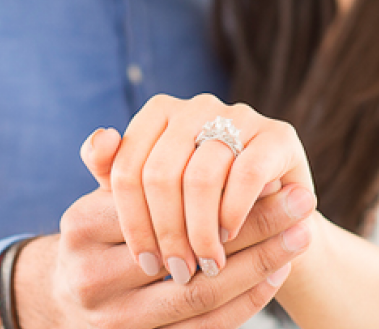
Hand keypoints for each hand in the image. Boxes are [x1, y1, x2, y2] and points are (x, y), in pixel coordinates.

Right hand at [16, 129, 315, 328]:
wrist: (65, 303)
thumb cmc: (97, 237)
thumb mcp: (96, 198)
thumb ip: (110, 165)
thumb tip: (111, 133)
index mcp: (83, 231)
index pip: (164, 205)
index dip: (222, 190)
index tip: (276, 173)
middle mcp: (93, 281)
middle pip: (189, 253)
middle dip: (254, 228)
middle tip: (304, 202)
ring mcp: (117, 323)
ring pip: (202, 296)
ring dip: (260, 266)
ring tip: (301, 237)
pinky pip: (206, 328)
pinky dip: (247, 301)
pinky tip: (277, 274)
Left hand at [87, 95, 313, 286]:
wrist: (268, 212)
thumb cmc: (197, 204)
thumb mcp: (150, 194)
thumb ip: (115, 170)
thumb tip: (100, 139)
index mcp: (158, 112)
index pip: (126, 167)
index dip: (132, 221)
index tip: (144, 262)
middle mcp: (196, 105)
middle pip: (161, 173)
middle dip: (166, 231)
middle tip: (176, 272)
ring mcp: (240, 115)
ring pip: (202, 176)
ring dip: (200, 230)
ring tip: (203, 263)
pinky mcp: (278, 135)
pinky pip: (246, 175)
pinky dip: (233, 213)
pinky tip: (228, 237)